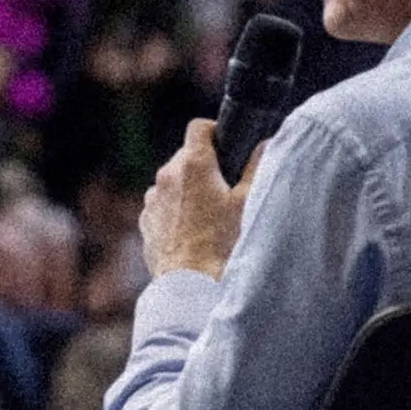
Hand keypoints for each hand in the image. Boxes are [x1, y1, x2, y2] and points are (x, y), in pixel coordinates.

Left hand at [139, 118, 256, 281]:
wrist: (191, 282)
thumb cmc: (222, 242)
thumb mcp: (248, 201)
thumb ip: (257, 166)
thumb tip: (264, 144)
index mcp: (193, 165)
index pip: (199, 127)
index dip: (215, 132)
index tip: (226, 146)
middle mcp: (166, 176)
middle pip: (186, 156)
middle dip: (205, 165)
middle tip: (226, 186)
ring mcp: (152, 198)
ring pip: (173, 181)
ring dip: (189, 188)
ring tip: (210, 213)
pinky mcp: (146, 220)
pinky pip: (162, 204)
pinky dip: (175, 209)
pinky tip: (193, 229)